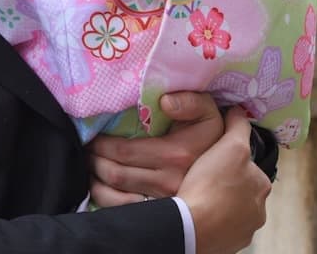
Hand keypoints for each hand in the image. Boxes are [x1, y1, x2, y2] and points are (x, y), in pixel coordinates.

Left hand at [89, 94, 224, 204]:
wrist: (230, 177)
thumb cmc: (212, 140)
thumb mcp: (209, 113)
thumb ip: (191, 101)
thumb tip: (165, 102)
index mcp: (174, 154)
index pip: (125, 151)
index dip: (102, 144)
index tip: (93, 137)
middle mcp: (167, 181)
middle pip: (116, 174)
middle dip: (94, 161)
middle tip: (86, 151)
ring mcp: (164, 203)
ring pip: (116, 198)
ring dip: (96, 182)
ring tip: (90, 168)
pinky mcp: (162, 217)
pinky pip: (126, 214)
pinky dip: (107, 203)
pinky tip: (101, 190)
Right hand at [177, 108, 271, 253]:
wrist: (192, 227)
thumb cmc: (213, 184)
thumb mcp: (231, 145)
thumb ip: (239, 127)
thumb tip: (240, 111)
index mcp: (262, 187)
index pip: (250, 166)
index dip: (232, 158)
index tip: (216, 158)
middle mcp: (258, 213)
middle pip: (241, 190)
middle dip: (228, 184)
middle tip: (205, 176)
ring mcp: (242, 232)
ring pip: (231, 210)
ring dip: (220, 203)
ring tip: (200, 194)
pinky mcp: (226, 246)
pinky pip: (220, 227)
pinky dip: (212, 220)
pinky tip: (199, 211)